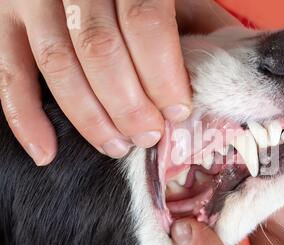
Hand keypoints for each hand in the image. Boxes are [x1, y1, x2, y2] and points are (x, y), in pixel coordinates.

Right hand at [0, 0, 237, 164]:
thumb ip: (201, 27)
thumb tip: (228, 74)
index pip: (145, 22)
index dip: (162, 74)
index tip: (177, 112)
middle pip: (100, 49)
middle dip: (128, 104)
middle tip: (148, 136)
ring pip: (58, 64)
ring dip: (89, 116)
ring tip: (116, 146)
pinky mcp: (4, 20)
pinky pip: (8, 73)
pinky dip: (25, 118)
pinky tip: (46, 152)